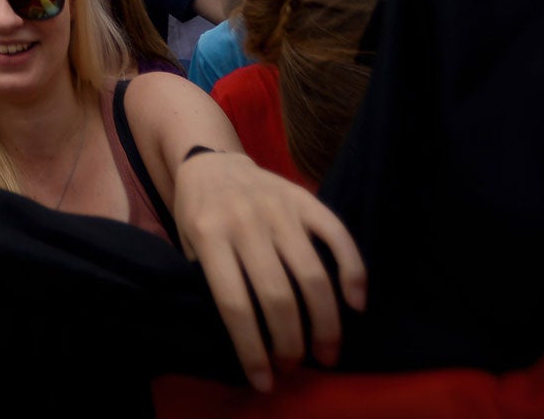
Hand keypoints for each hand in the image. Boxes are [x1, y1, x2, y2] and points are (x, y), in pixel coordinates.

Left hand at [172, 151, 366, 391]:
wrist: (212, 162)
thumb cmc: (198, 216)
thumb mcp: (187, 248)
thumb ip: (208, 284)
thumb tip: (246, 341)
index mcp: (208, 235)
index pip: (234, 304)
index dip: (252, 349)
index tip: (264, 381)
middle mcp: (245, 220)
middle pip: (277, 296)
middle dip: (290, 343)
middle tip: (295, 368)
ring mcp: (278, 206)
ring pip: (311, 274)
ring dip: (325, 323)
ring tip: (326, 353)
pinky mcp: (304, 197)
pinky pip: (338, 235)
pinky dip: (353, 271)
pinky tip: (356, 304)